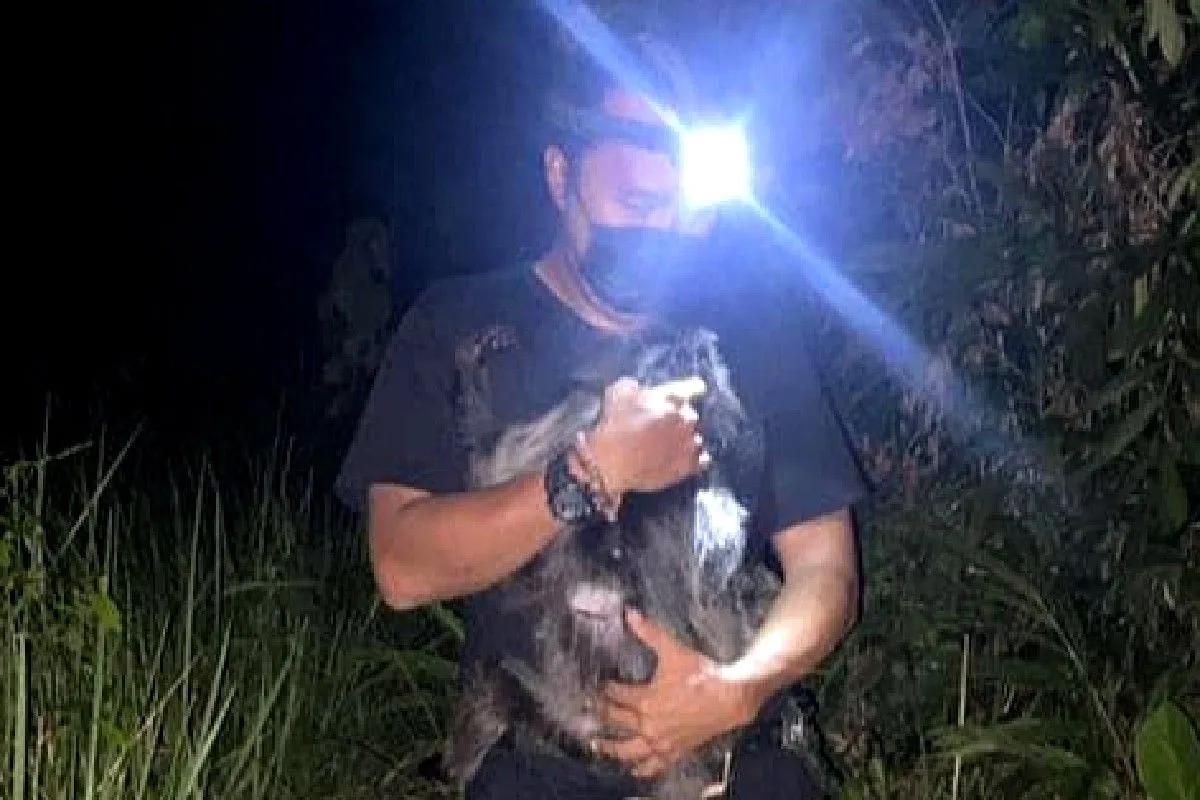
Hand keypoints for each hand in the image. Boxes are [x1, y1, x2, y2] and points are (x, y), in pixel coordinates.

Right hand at [587, 376, 709, 496]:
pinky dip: (694, 459)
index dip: (692, 389)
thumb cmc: (614, 427)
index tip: (697, 390)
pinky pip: (702, 460)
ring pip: (695, 438)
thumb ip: (635, 386)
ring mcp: (690, 443)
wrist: (613, 464)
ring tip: (667, 447)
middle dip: (679, 419)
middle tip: (663, 428)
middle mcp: (686, 418)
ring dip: (685, 440)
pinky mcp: (689, 465)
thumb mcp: (618, 394)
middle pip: (691, 415)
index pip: (693, 389)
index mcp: (672, 399)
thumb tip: (640, 387)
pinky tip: (680, 459)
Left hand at [590, 610, 757, 779]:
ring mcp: (662, 740)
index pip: (615, 695)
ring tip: (597, 746)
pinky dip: (643, 768)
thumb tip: (630, 614)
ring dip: (611, 748)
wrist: (730, 697)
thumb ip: (650, 633)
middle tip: (588, 712)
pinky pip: (655, 765)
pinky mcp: (676, 750)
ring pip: (629, 749)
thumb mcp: (673, 650)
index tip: (595, 688)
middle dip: (600, 714)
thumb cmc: (703, 675)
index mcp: (646, 699)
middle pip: (616, 720)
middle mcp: (650, 724)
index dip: (603, 690)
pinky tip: (635, 770)